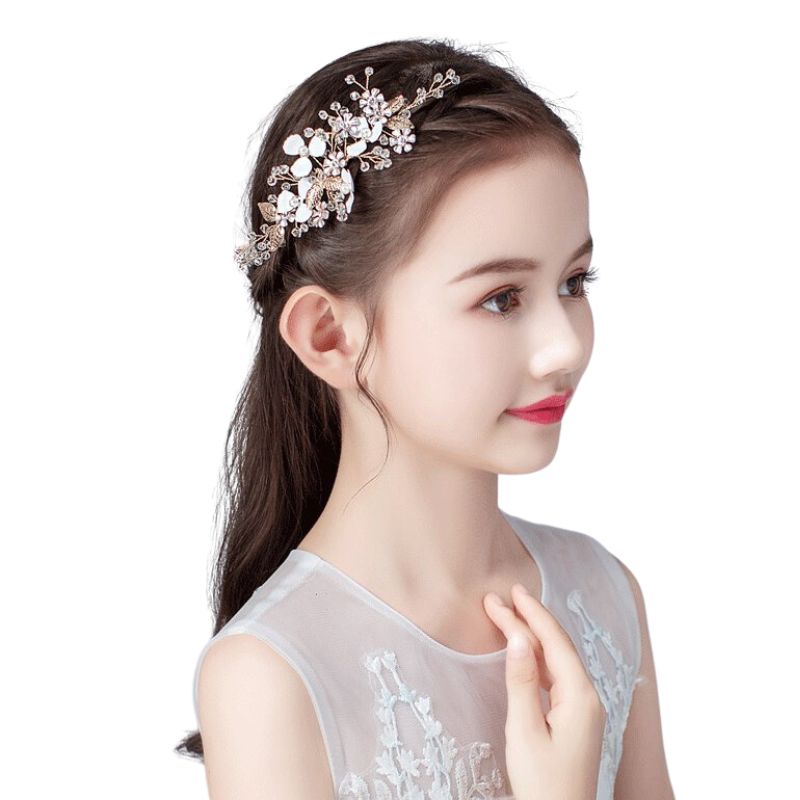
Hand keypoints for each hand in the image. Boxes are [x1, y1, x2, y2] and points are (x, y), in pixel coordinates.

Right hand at [483, 583, 605, 799]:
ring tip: (508, 615)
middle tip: (500, 598)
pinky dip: (538, 657)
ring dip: (532, 636)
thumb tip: (517, 638)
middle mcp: (588, 698)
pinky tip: (524, 651)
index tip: (507, 593)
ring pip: (558, 659)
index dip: (530, 614)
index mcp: (580, 697)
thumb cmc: (542, 785)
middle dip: (529, 619)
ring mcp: (584, 709)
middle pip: (557, 646)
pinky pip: (558, 675)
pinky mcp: (576, 719)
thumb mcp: (525, 731)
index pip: (553, 642)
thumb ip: (521, 681)